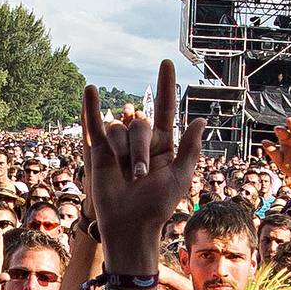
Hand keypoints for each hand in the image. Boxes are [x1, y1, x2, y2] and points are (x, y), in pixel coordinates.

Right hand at [83, 60, 202, 273]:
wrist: (129, 226)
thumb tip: (201, 119)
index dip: (166, 86)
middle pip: (139, 124)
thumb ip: (190, 148)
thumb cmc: (157, 207)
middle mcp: (140, 143)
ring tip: (126, 177)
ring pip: (118, 129)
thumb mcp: (179, 177)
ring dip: (123, 152)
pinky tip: (89, 90)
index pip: (165, 109)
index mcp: (162, 146)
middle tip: (139, 175)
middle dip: (139, 148)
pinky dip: (90, 108)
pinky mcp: (98, 153)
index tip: (166, 63)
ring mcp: (118, 147)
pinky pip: (93, 126)